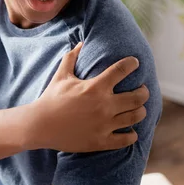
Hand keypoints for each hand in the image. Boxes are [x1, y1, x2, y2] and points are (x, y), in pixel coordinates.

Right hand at [30, 42, 148, 152]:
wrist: (40, 125)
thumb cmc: (51, 98)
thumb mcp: (61, 76)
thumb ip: (72, 58)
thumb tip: (81, 43)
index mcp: (95, 87)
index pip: (122, 70)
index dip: (132, 63)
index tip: (134, 63)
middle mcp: (104, 105)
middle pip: (138, 97)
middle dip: (143, 91)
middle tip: (141, 90)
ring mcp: (104, 125)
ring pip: (136, 117)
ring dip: (140, 111)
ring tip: (138, 109)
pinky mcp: (101, 141)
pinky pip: (127, 139)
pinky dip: (131, 135)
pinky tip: (130, 131)